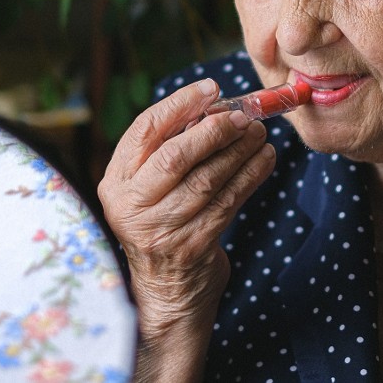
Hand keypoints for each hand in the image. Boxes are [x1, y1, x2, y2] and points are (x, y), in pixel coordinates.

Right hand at [98, 78, 275, 377]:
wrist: (169, 293)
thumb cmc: (166, 224)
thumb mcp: (152, 189)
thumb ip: (170, 150)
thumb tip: (216, 105)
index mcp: (117, 181)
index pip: (145, 130)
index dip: (180, 104)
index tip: (211, 88)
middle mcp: (131, 205)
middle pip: (175, 155)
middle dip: (214, 130)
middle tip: (244, 116)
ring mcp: (160, 229)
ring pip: (207, 179)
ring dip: (239, 152)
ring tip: (260, 134)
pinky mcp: (191, 247)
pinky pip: (228, 203)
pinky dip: (250, 177)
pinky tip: (265, 161)